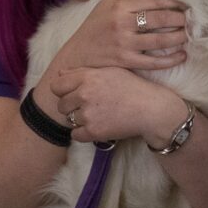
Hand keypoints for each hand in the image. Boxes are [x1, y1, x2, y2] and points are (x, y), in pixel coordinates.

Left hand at [51, 66, 180, 143]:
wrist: (151, 109)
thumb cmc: (132, 88)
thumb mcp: (109, 72)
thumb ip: (82, 72)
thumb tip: (60, 74)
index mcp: (87, 77)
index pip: (56, 86)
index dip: (63, 91)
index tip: (74, 94)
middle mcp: (84, 94)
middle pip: (61, 105)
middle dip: (72, 107)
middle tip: (90, 107)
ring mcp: (88, 114)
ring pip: (70, 120)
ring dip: (80, 120)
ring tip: (99, 115)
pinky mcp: (93, 131)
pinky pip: (75, 135)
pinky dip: (84, 133)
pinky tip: (98, 126)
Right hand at [53, 0, 187, 73]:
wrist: (76, 56)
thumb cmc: (93, 28)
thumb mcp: (106, 5)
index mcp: (118, 6)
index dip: (172, 1)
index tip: (184, 3)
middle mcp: (122, 23)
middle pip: (160, 18)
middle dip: (180, 18)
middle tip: (191, 19)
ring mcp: (124, 44)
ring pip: (160, 39)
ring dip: (179, 36)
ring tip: (188, 35)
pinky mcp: (126, 62)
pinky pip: (153, 61)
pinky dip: (170, 59)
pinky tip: (181, 56)